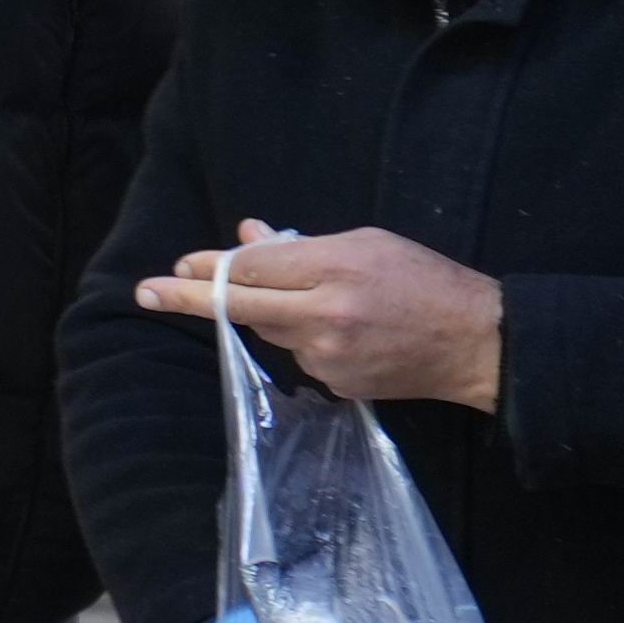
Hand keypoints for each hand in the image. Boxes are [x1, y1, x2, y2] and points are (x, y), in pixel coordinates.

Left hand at [138, 219, 506, 412]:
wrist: (477, 344)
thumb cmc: (424, 280)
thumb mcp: (367, 244)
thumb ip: (301, 245)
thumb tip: (245, 238)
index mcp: (335, 269)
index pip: (252, 268)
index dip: (211, 267)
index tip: (178, 266)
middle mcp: (323, 315)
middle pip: (239, 305)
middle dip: (187, 298)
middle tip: (146, 291)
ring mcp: (325, 355)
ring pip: (269, 329)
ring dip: (275, 313)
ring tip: (326, 302)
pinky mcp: (332, 384)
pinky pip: (298, 354)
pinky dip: (305, 338)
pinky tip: (346, 333)